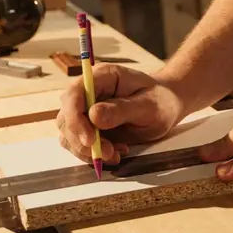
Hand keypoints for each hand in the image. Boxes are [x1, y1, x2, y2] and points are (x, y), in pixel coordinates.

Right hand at [56, 63, 185, 165]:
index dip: (75, 118)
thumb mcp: (149, 105)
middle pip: (66, 118)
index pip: (73, 94)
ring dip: (87, 151)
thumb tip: (93, 116)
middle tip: (109, 153)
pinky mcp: (88, 128)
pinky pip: (78, 145)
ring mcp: (85, 111)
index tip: (91, 140)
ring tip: (116, 153)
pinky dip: (93, 155)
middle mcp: (87, 92)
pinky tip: (116, 153)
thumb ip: (122, 109)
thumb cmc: (161, 101)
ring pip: (68, 135)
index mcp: (101, 77)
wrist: (166, 107)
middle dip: (83, 141)